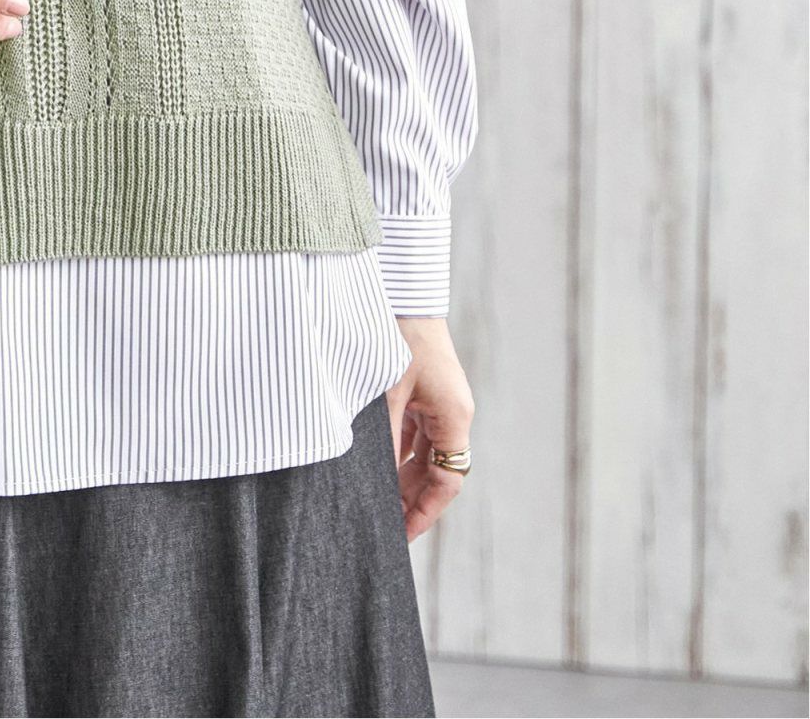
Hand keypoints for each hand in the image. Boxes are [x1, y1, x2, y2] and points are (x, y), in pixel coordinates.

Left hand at [385, 316, 474, 540]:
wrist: (404, 291)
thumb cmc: (399, 336)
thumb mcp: (388, 392)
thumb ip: (384, 438)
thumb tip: (371, 480)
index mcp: (454, 416)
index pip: (446, 480)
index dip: (425, 511)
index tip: (401, 534)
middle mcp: (452, 413)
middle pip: (437, 471)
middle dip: (411, 499)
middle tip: (383, 525)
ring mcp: (439, 402)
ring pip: (424, 453)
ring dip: (403, 477)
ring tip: (376, 504)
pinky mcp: (424, 391)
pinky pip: (414, 432)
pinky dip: (397, 451)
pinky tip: (375, 466)